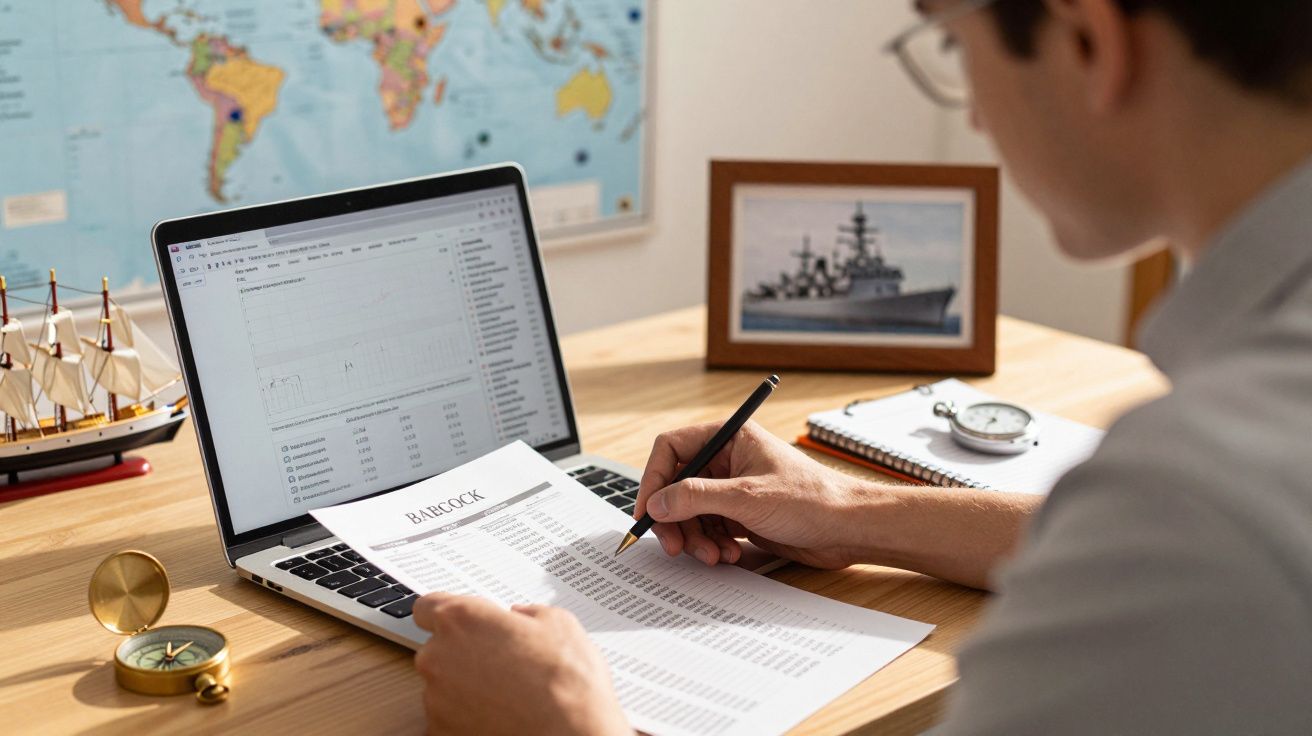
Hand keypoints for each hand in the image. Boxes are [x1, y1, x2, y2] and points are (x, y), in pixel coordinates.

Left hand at [413, 593, 630, 735]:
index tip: (460, 623)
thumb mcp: (560, 625)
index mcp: (462, 620)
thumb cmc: (567, 684)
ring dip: (466, 687)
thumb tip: (521, 618)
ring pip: (443, 686)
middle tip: (501, 662)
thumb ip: (528, 613)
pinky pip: (448, 719)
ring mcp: (435, 699)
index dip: (446, 614)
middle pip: (437, 649)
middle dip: (464, 653)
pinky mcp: (440, 732)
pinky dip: (467, 718)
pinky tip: (500, 716)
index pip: (427, 606)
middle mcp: (439, 656)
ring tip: (507, 695)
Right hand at [634, 420, 874, 568]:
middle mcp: (727, 459)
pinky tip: (729, 555)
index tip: (647, 510)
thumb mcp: (747, 498)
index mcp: (729, 437)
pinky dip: (711, 544)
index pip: (671, 448)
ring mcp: (733, 488)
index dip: (653, 479)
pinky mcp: (742, 514)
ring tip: (713, 555)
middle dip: (674, 518)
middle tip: (675, 546)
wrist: (849, 529)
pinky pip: (709, 528)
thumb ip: (696, 498)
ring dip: (695, 537)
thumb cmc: (812, 499)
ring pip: (691, 512)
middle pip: (677, 485)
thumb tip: (657, 502)